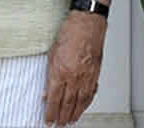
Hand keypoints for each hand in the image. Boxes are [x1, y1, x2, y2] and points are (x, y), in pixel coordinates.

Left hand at [43, 11, 105, 126]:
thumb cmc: (70, 34)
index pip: (54, 99)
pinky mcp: (95, 74)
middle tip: (58, 125)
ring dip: (74, 114)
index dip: (51, 112)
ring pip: (80, 102)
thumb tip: (48, 90)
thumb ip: (50, 74)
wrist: (87, 24)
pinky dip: (86, 104)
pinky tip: (83, 107)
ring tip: (70, 121)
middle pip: (68, 104)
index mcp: (61, 72)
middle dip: (62, 117)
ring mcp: (87, 77)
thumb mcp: (52, 54)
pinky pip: (91, 94)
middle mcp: (74, 77)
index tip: (48, 120)